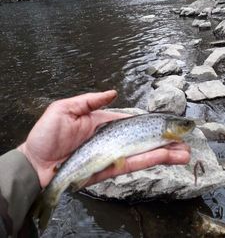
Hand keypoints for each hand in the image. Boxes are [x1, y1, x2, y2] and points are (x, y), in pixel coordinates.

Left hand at [18, 90, 189, 188]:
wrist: (36, 162)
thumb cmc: (47, 133)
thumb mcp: (65, 108)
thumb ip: (90, 100)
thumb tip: (112, 92)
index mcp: (101, 123)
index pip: (129, 121)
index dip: (147, 122)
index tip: (165, 122)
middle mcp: (110, 139)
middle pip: (141, 138)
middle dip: (162, 140)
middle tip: (183, 140)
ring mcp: (111, 155)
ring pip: (141, 153)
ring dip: (163, 152)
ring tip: (183, 152)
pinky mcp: (108, 169)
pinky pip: (131, 165)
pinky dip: (149, 160)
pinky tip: (165, 157)